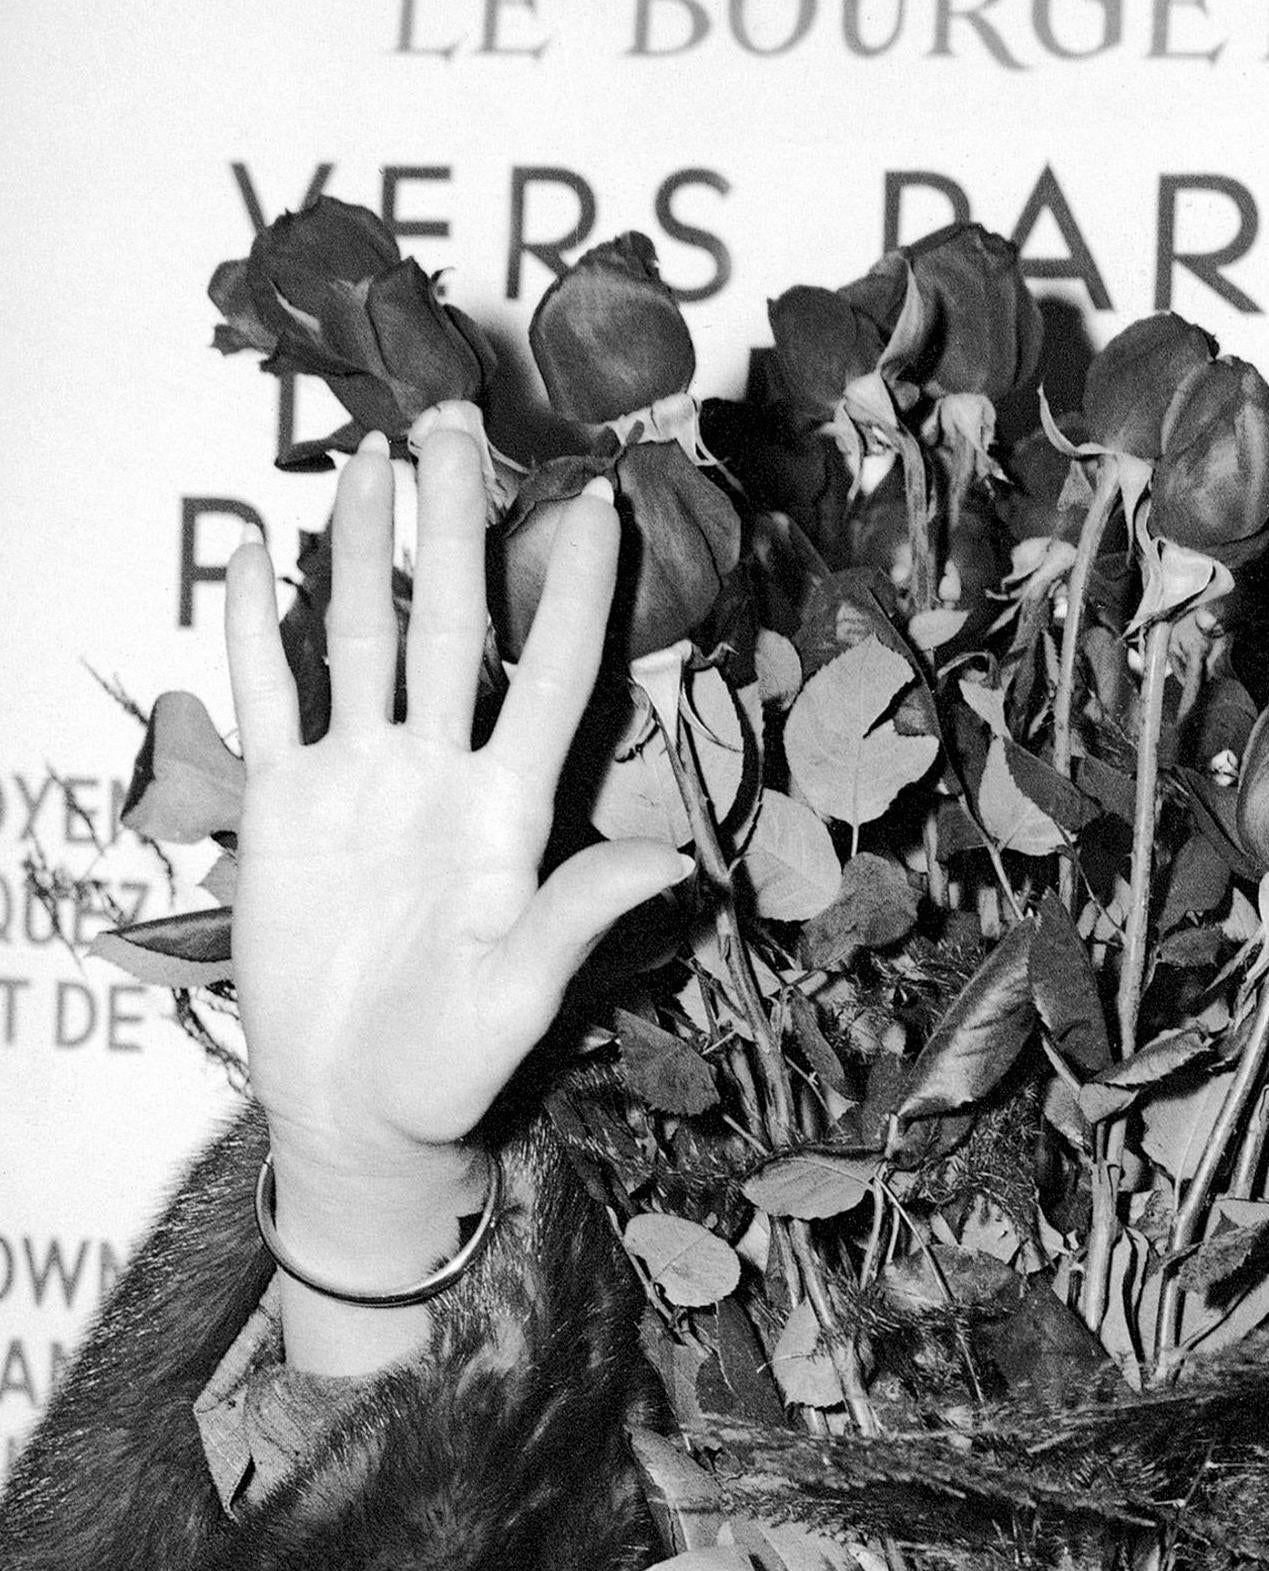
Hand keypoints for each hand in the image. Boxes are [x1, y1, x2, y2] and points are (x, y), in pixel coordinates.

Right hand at [223, 411, 684, 1356]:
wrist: (356, 1110)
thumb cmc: (453, 1065)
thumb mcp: (521, 995)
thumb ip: (580, 918)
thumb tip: (673, 863)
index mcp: (511, 808)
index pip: (553, 675)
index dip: (574, 591)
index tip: (598, 501)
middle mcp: (441, 771)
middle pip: (449, 622)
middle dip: (454, 523)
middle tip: (457, 418)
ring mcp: (361, 780)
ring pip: (360, 639)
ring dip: (361, 551)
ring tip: (366, 458)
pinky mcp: (283, 807)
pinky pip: (271, 703)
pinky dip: (257, 638)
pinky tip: (253, 566)